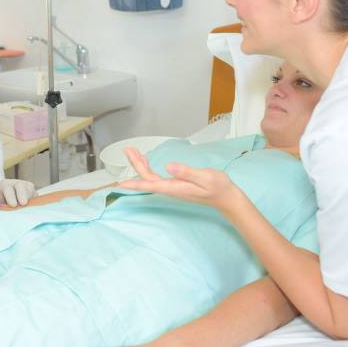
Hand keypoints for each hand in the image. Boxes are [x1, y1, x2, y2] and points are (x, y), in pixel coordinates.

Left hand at [0, 179, 36, 206]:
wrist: (3, 199)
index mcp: (5, 184)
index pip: (8, 188)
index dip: (10, 196)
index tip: (12, 204)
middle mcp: (17, 184)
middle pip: (21, 186)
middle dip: (22, 194)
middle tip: (23, 203)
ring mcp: (27, 188)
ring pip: (31, 191)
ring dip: (29, 200)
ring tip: (26, 209)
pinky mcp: (34, 194)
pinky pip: (37, 198)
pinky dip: (35, 204)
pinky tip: (32, 210)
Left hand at [118, 147, 241, 211]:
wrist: (226, 197)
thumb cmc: (218, 187)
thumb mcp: (205, 177)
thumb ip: (187, 172)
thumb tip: (168, 166)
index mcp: (176, 187)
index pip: (151, 185)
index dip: (135, 184)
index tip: (121, 184)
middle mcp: (171, 189)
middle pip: (147, 178)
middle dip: (135, 164)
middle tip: (127, 150)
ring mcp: (173, 187)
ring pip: (150, 177)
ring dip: (140, 165)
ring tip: (132, 152)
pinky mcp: (176, 184)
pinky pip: (156, 177)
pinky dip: (148, 167)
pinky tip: (145, 161)